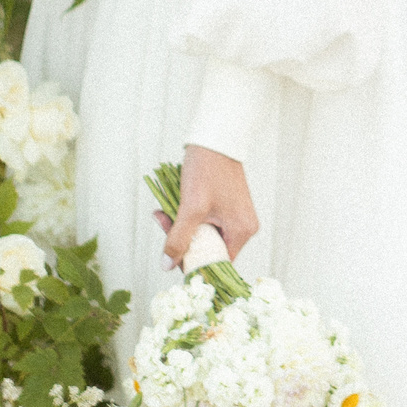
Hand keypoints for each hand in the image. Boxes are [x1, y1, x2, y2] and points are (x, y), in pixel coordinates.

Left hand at [158, 143, 260, 266]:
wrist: (215, 140)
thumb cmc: (206, 171)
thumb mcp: (190, 209)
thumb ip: (179, 240)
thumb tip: (167, 266)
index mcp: (242, 232)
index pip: (217, 262)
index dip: (193, 262)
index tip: (171, 255)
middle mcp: (243, 227)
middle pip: (208, 249)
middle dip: (182, 240)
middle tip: (162, 223)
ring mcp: (235, 216)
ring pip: (203, 235)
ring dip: (181, 228)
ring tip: (162, 212)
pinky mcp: (227, 207)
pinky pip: (205, 222)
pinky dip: (188, 218)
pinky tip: (171, 207)